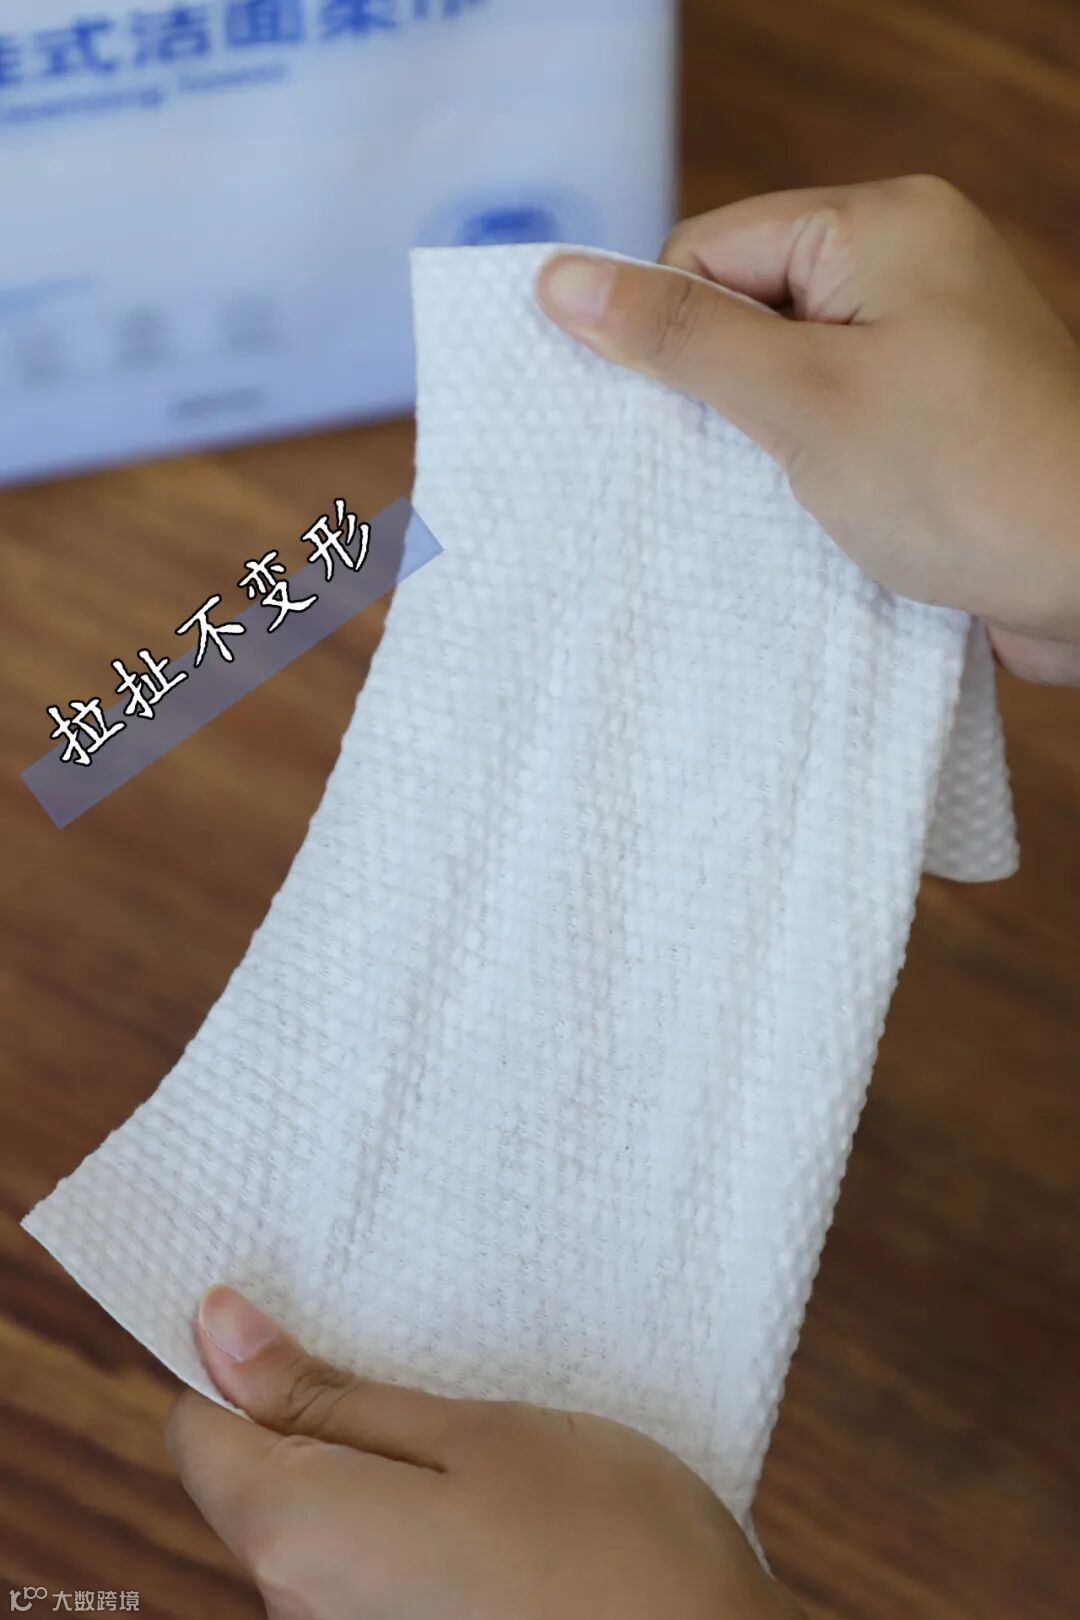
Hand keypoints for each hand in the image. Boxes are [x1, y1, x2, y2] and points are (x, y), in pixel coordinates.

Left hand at [167, 1286, 803, 1619]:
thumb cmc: (605, 1539)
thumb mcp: (470, 1432)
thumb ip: (330, 1395)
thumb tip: (214, 1330)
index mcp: (295, 1538)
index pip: (197, 1431)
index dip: (240, 1365)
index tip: (311, 1319)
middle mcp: (295, 1612)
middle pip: (255, 1485)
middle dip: (317, 1418)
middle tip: (422, 1370)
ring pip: (314, 1528)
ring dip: (370, 1475)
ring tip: (472, 1440)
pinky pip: (360, 1576)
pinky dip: (402, 1530)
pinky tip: (490, 1513)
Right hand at [535, 176, 1079, 686]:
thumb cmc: (966, 477)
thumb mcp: (803, 399)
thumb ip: (682, 338)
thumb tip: (560, 280)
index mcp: (882, 225)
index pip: (711, 247)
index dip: (668, 327)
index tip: (656, 413)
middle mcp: (906, 271)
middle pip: (745, 310)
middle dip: (711, 393)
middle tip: (697, 465)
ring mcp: (923, 350)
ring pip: (783, 380)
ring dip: (753, 443)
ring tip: (750, 501)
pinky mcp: (929, 422)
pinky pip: (830, 425)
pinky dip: (798, 473)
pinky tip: (789, 521)